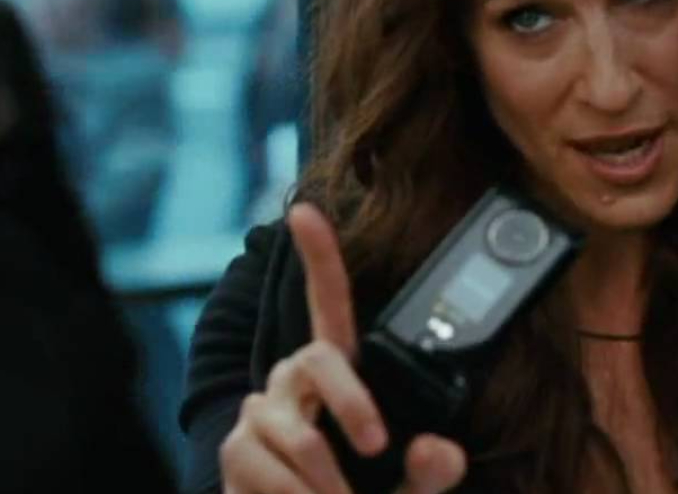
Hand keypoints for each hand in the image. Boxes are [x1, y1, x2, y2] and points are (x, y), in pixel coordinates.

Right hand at [220, 202, 466, 493]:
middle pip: (319, 359)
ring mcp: (259, 410)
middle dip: (352, 403)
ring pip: (298, 432)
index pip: (327, 304)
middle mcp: (292, 378)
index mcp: (335, 372)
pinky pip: (267, 469)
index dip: (317, 256)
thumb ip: (429, 471)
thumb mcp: (407, 489)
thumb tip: (442, 450)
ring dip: (327, 485)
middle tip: (376, 449)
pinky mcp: (236, 448)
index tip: (304, 211)